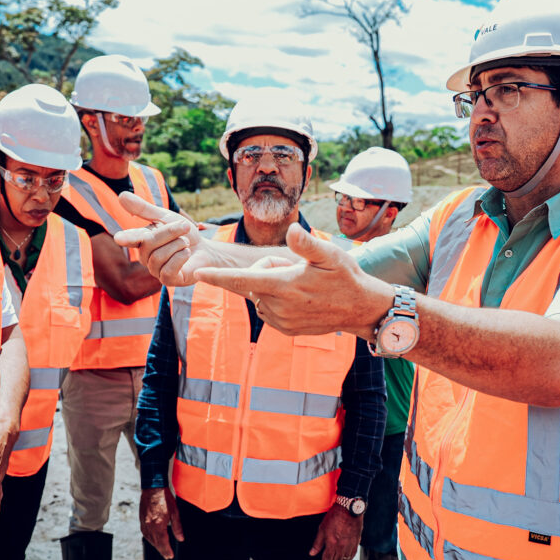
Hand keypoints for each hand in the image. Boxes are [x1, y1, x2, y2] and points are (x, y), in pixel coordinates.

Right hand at [113, 192, 211, 285]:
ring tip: (186, 243)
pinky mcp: (168, 281)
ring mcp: (156, 271)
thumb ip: (144, 209)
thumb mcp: (165, 217)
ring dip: (178, 244)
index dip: (126, 238)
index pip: (131, 238)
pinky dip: (180, 258)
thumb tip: (121, 195)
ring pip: (158, 257)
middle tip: (185, 227)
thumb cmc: (182, 233)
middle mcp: (145, 257)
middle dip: (170, 232)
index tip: (118, 238)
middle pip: (149, 243)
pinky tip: (187, 253)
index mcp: (142, 241)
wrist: (204, 248)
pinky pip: (168, 270)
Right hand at [140, 487, 184, 559]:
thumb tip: (180, 538)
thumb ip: (177, 527)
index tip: (170, 556)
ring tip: (161, 549)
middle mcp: (150, 525)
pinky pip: (145, 533)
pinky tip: (153, 540)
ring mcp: (144, 523)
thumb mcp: (175, 512)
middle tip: (167, 556)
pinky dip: (149, 539)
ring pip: (149, 539)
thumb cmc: (164, 497)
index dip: (166, 551)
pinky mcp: (141, 520)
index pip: (162, 542)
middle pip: (155, 543)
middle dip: (161, 550)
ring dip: (155, 545)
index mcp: (158, 524)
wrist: (153, 487)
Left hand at [196, 223, 392, 337]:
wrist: (360, 309)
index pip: (243, 280)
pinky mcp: (284, 329)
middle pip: (252, 281)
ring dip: (271, 286)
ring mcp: (280, 321)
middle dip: (266, 270)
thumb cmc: (346, 277)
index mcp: (285, 286)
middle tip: (296, 267)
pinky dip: (275, 299)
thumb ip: (308, 244)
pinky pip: (266, 308)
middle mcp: (278, 306)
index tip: (199, 273)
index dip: (219, 276)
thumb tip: (292, 229)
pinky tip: (299, 298)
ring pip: (259, 295)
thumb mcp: (331, 255)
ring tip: (301, 284)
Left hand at [309, 504, 362, 559]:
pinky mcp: (356, 542)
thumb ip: (317, 543)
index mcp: (332, 544)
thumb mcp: (322, 528)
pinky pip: (352, 555)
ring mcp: (350, 545)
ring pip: (344, 559)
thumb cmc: (334, 516)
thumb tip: (312, 553)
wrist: (349, 509)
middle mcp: (342, 547)